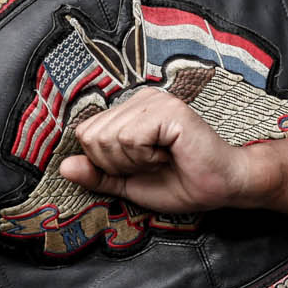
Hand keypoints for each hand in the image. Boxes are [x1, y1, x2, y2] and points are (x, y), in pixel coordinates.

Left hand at [58, 87, 270, 214]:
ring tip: (162, 159)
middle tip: (151, 164)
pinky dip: (145, 157)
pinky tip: (169, 155)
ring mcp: (154, 101)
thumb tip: (64, 167)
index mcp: (129, 112)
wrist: (222, 188)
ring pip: (109, 138)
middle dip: (117, 163)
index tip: (138, 167)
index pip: (85, 133)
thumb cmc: (183, 183)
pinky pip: (130, 138)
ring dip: (134, 162)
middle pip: (92, 136)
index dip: (105, 162)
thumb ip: (98, 176)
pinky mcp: (168, 110)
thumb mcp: (129, 184)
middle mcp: (139, 100)